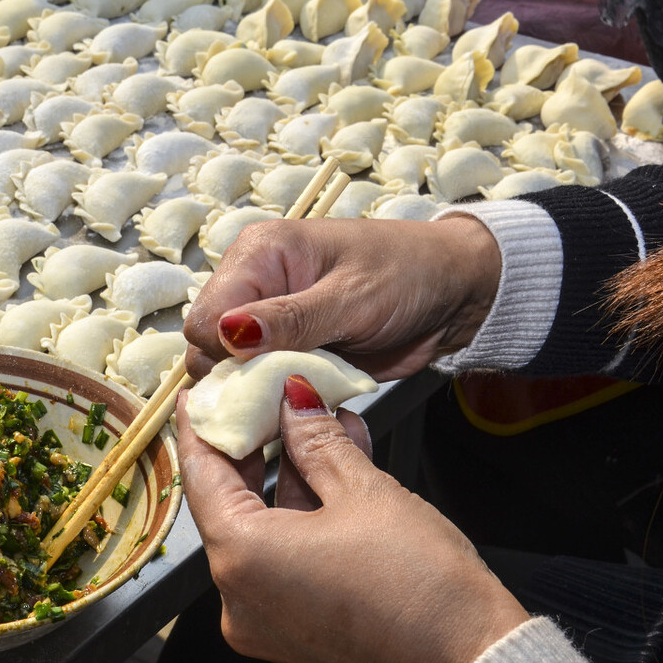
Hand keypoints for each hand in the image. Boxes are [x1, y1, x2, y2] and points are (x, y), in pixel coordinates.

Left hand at [178, 377, 527, 662]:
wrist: (474, 662)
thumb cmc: (422, 588)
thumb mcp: (364, 491)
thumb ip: (317, 440)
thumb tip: (295, 403)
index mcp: (241, 560)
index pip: (202, 476)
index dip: (204, 427)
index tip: (205, 394)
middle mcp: (240, 599)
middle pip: (232, 503)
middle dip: (258, 448)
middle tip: (270, 401)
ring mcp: (267, 621)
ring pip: (264, 530)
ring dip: (293, 478)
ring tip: (325, 426)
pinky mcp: (297, 632)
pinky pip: (284, 560)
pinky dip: (303, 518)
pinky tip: (337, 473)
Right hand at [183, 216, 500, 379]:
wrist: (457, 292)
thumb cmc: (410, 274)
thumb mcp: (351, 298)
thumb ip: (290, 319)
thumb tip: (226, 332)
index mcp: (258, 255)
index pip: (205, 318)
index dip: (225, 355)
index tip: (264, 379)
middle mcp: (255, 287)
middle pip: (210, 349)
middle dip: (238, 381)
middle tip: (282, 399)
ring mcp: (272, 323)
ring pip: (235, 373)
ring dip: (259, 396)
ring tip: (296, 404)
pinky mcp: (291, 352)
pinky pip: (265, 385)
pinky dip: (280, 402)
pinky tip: (304, 407)